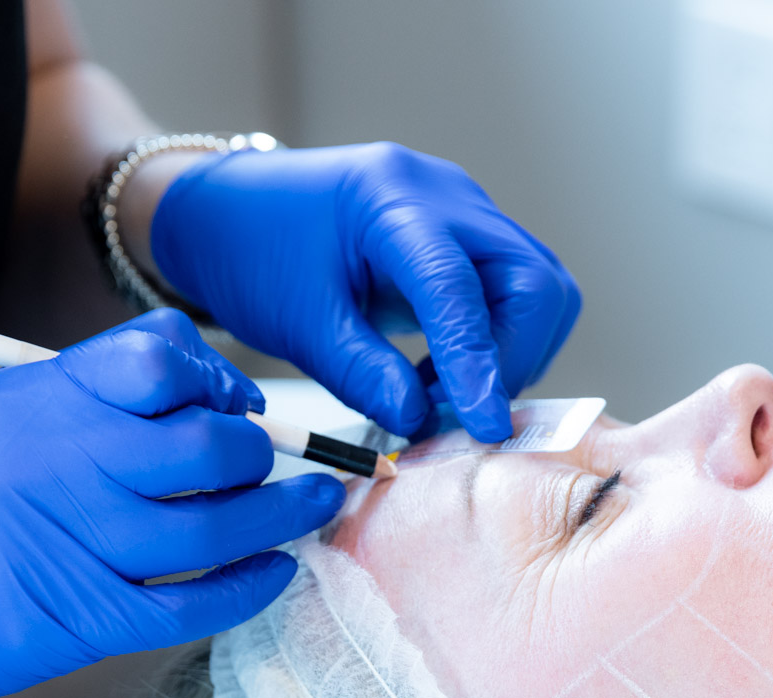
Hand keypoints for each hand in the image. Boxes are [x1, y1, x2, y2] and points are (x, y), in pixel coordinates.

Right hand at [0, 311, 344, 697]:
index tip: (241, 405)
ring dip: (283, 518)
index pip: (157, 359)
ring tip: (316, 507)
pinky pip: (194, 604)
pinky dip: (251, 587)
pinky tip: (279, 571)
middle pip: (205, 447)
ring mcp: (73, 545)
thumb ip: (106, 394)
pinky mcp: (84, 618)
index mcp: (40, 401)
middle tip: (282, 465)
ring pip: (214, 528)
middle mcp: (57, 465)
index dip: (218, 380)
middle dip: (261, 456)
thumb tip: (229, 395)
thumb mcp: (12, 415)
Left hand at [149, 142, 581, 442]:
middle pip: (534, 283)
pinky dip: (500, 345)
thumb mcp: (295, 322)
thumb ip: (361, 372)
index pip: (457, 285)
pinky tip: (445, 371)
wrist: (231, 209)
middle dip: (513, 360)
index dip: (478, 362)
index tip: (485, 426)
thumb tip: (420, 421)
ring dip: (512, 356)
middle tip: (458, 413)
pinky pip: (521, 296)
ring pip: (541, 292)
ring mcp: (467, 214)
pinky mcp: (472, 239)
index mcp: (390, 199)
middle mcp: (446, 196)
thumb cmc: (252, 250)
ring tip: (442, 393)